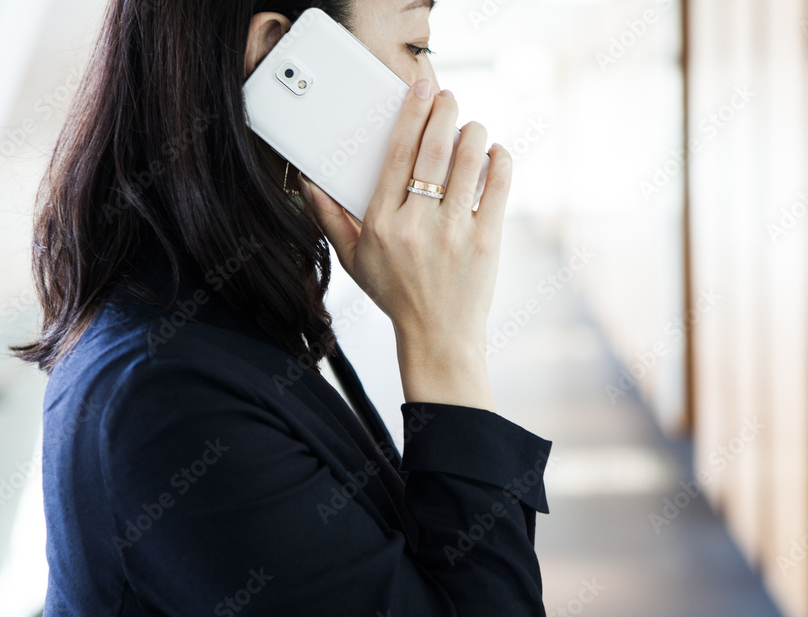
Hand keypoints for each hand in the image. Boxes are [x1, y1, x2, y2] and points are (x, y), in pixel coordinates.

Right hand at [300, 79, 512, 410]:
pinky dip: (499, 160)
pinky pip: (498, 187)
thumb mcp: (352, 260)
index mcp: (382, 225)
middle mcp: (417, 226)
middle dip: (444, 113)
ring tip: (471, 125)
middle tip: (449, 97)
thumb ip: (329, 219)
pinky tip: (494, 152)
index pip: (395, 156)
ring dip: (473, 132)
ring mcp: (455, 234)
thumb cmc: (395, 295)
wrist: (438, 336)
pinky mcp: (486, 241)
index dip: (409, 116)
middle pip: (433, 151)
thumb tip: (308, 182)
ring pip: (468, 162)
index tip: (419, 89)